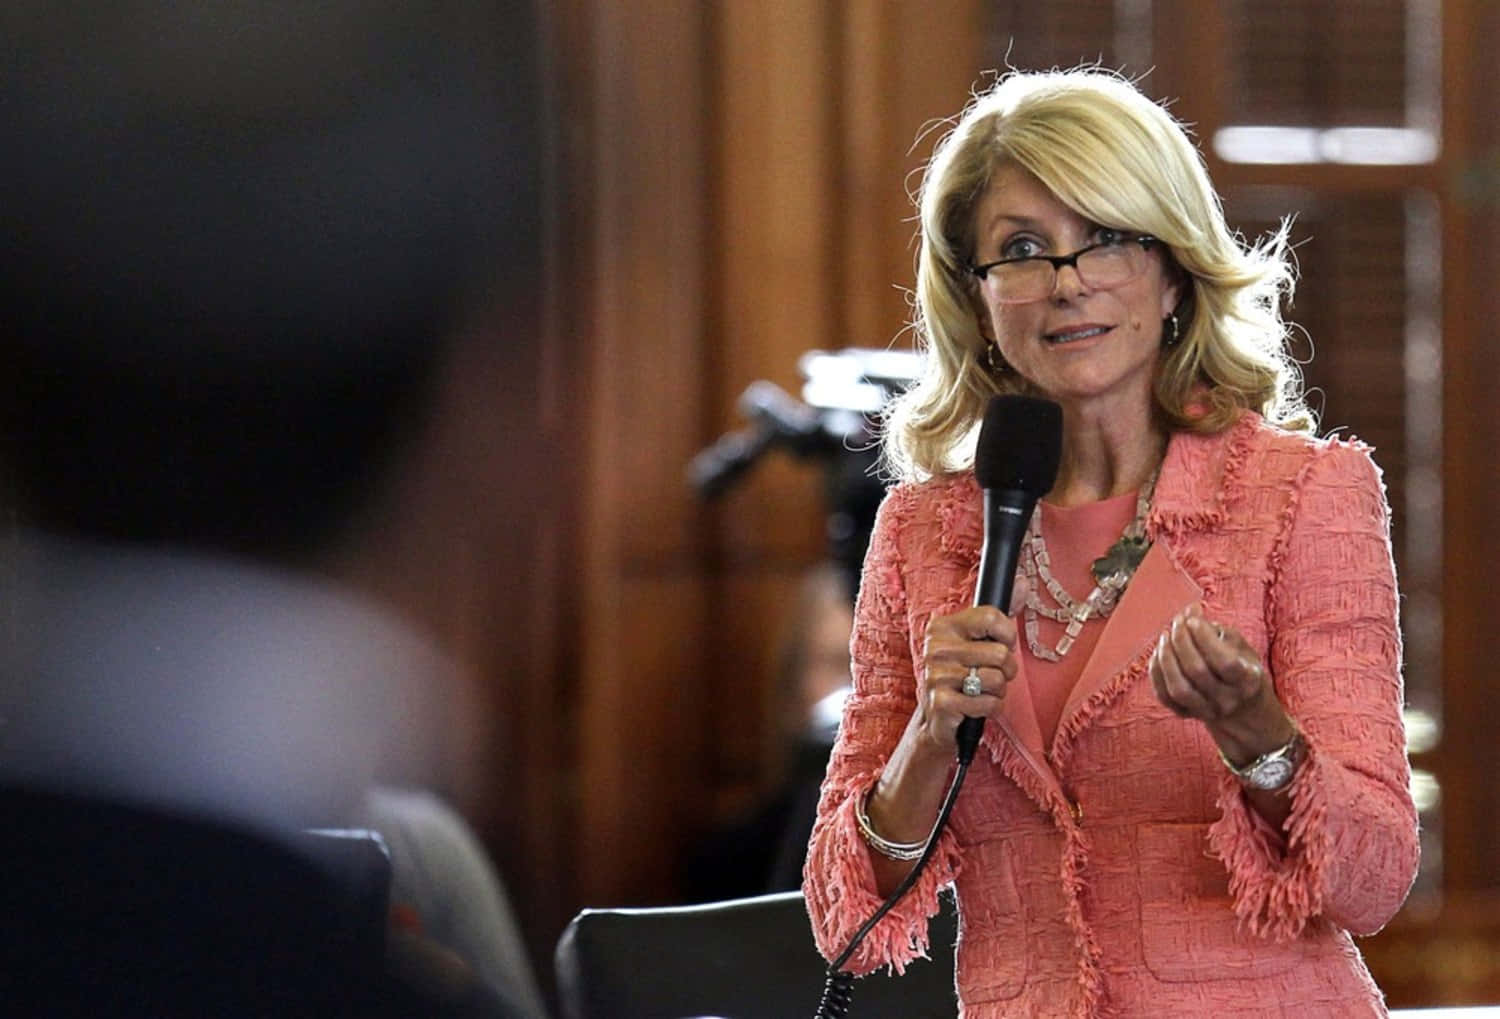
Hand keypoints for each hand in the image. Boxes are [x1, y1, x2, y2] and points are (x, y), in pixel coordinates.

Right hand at [915, 603, 1020, 754]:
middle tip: (994, 674)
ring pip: (996, 680)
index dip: (1007, 635)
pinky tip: (977, 706)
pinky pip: (988, 703)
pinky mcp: (942, 703)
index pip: (991, 617)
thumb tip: (1022, 582)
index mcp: (943, 626)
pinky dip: (991, 708)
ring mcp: (936, 675)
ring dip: (999, 691)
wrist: (937, 718)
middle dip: (1007, 670)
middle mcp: (936, 647)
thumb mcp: (977, 642)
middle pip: (999, 653)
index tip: (1002, 645)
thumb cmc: (962, 675)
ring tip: (984, 691)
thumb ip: (1000, 613)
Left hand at [1149, 603, 1293, 763]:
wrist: (1243, 709)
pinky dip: (1157, 673)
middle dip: (1182, 641)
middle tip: (1177, 622)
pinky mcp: (1187, 715)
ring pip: (1179, 688)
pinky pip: (1164, 696)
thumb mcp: (1243, 649)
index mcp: (1248, 681)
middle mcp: (1227, 700)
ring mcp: (1206, 711)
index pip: (1225, 662)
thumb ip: (1219, 630)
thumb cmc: (1242, 668)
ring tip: (1165, 636)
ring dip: (1166, 658)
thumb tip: (1191, 611)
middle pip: (1198, 672)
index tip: (1194, 619)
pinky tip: (1159, 654)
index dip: (1205, 638)